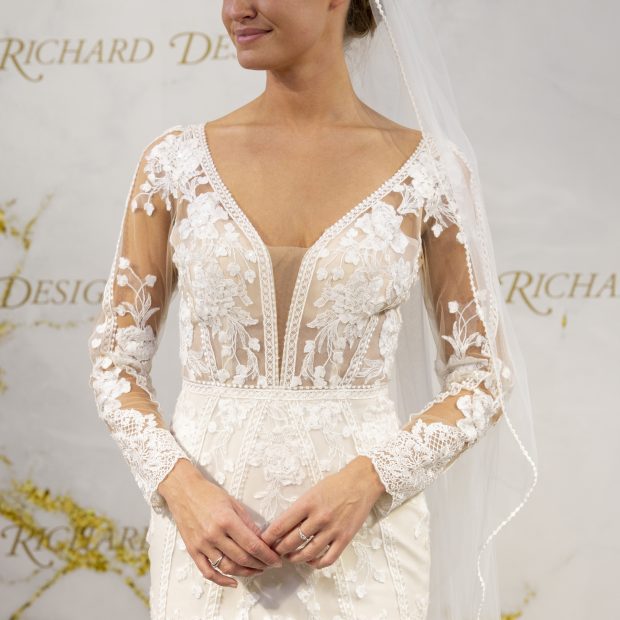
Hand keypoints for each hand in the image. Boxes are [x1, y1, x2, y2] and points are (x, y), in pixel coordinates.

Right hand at [158, 459, 282, 587]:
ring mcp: (202, 545)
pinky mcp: (193, 551)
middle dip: (260, 564)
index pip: (252, 545)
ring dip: (245, 573)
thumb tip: (261, 539)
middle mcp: (214, 535)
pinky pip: (207, 572)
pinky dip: (221, 580)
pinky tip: (233, 582)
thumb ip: (247, 522)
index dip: (267, 555)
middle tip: (270, 565)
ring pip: (227, 567)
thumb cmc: (209, 493)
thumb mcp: (233, 502)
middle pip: (242, 558)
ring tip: (257, 571)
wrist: (183, 491)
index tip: (277, 560)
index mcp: (227, 520)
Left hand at [259, 456, 385, 568]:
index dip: (269, 536)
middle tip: (274, 551)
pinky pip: (328, 559)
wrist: (362, 482)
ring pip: (307, 553)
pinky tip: (311, 560)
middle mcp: (318, 517)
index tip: (263, 541)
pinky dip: (316, 563)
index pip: (281, 525)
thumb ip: (300, 508)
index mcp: (307, 503)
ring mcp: (332, 529)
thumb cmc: (336, 483)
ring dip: (295, 558)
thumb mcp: (313, 491)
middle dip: (279, 549)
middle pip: (291, 542)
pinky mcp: (345, 538)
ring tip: (290, 557)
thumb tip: (284, 525)